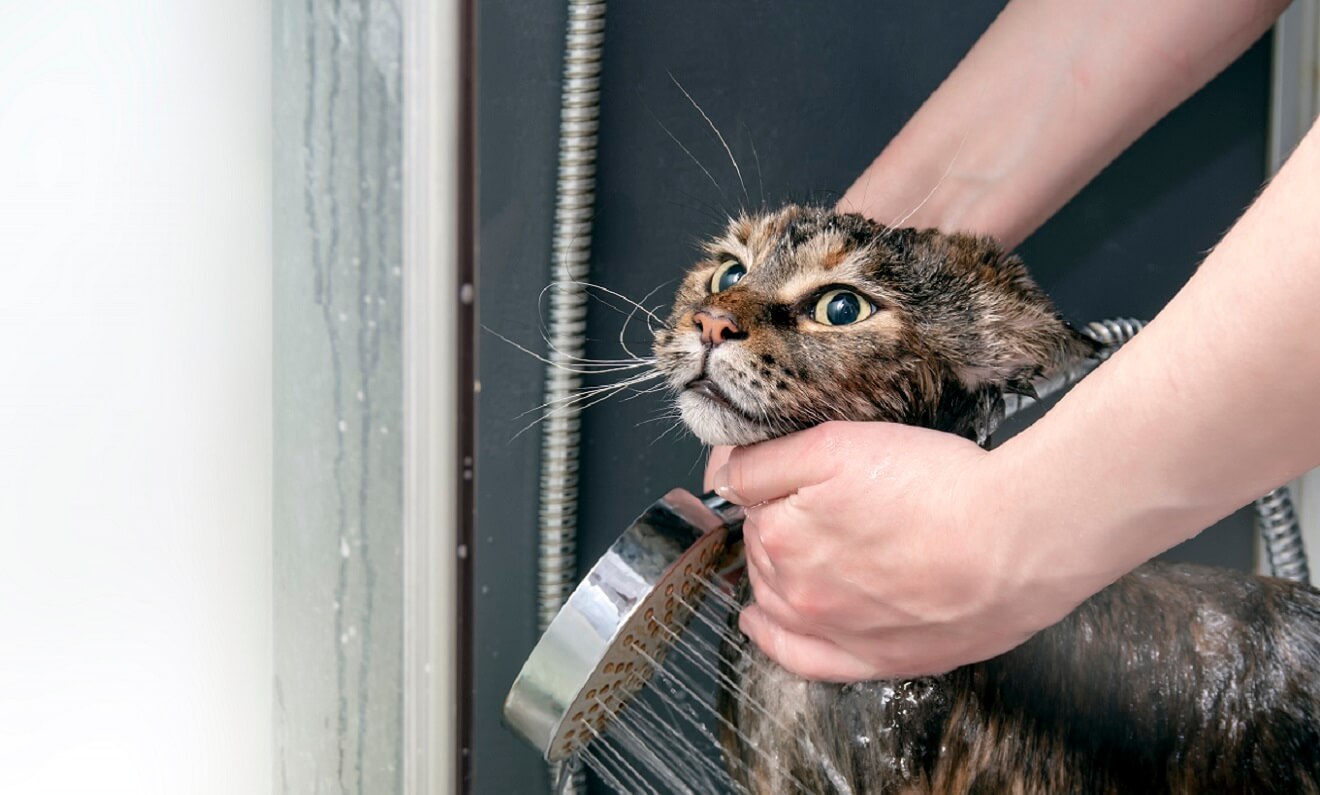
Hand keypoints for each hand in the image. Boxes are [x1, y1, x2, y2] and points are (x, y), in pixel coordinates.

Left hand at [708, 421, 1076, 680]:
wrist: (1018, 544)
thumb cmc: (941, 489)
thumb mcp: (837, 444)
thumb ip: (766, 461)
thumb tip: (720, 472)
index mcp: (780, 535)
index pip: (747, 497)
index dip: (766, 474)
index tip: (778, 466)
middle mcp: (795, 590)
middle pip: (762, 546)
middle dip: (777, 519)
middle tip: (818, 498)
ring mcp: (831, 631)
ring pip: (775, 597)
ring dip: (774, 571)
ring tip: (795, 548)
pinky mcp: (872, 659)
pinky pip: (800, 657)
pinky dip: (772, 638)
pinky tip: (759, 623)